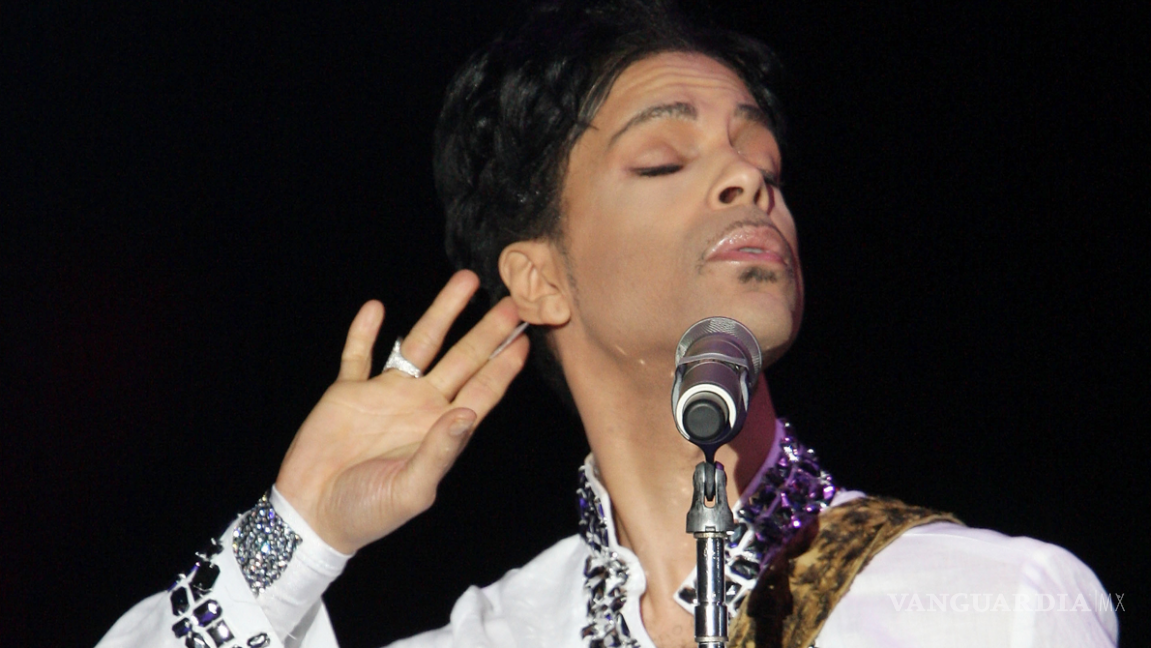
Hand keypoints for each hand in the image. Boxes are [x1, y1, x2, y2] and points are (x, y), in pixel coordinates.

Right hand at [274, 270, 528, 553]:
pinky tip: (375, 308)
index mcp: (440, 430)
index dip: (504, 366)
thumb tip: (468, 414)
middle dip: (486, 330)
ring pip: (419, 344)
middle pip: (461, 358)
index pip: (481, 390)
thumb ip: (440, 451)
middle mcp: (419, 406)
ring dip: (441, 313)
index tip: (526, 338)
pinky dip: (364, 332)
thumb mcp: (411, 490)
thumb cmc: (367, 513)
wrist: (312, 515)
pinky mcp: (348, 393)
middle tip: (512, 301)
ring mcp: (385, 396)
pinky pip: (358, 355)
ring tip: (465, 282)